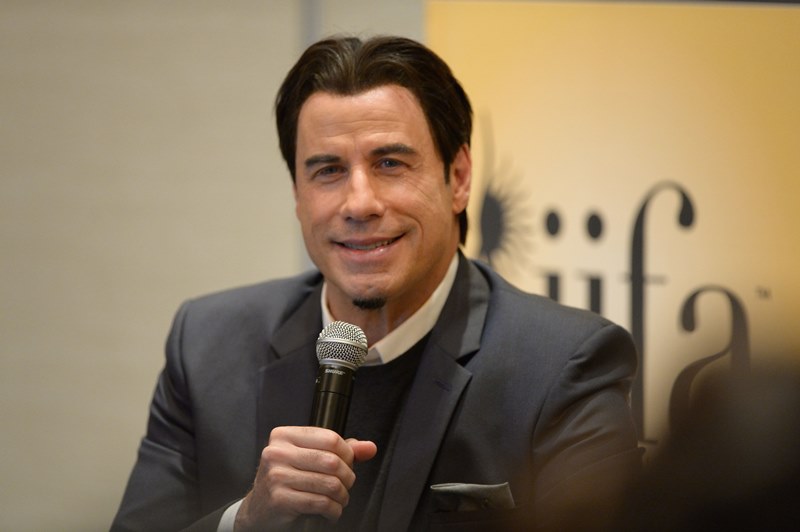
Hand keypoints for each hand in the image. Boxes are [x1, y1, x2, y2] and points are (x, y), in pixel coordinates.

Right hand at [234, 426, 376, 530]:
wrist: (259, 509)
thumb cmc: (287, 480)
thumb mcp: (309, 458)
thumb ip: (340, 450)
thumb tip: (369, 447)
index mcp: (284, 436)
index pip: (330, 438)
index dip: (347, 454)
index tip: (348, 465)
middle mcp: (277, 452)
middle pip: (331, 461)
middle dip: (347, 477)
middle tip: (346, 486)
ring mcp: (276, 476)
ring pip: (329, 484)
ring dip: (342, 496)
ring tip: (340, 500)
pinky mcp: (279, 499)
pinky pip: (320, 503)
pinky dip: (333, 510)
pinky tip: (331, 511)